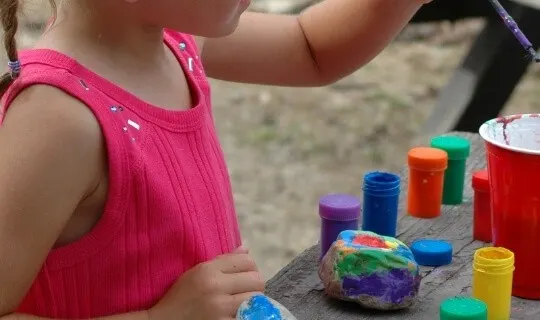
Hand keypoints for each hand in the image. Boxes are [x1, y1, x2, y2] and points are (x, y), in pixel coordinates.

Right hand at [149, 247, 264, 319]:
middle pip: (256, 280)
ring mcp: (220, 308)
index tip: (244, 276)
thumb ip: (222, 261)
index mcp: (207, 270)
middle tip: (245, 292)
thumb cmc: (180, 298)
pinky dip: (246, 315)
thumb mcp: (197, 273)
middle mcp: (215, 287)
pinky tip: (238, 314)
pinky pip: (248, 316)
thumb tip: (246, 249)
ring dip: (252, 302)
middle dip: (254, 286)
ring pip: (256, 299)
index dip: (250, 268)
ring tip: (242, 304)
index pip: (247, 261)